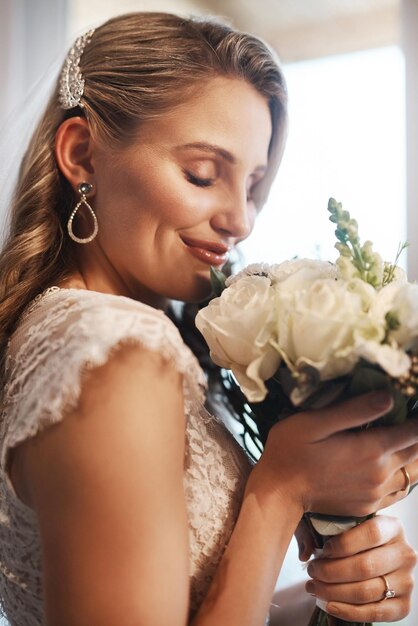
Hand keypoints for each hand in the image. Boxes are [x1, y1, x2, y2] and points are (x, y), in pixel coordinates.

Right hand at [256, 390, 417, 515]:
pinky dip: (402, 476)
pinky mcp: (367, 506)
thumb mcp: (315, 422)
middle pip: (417, 452)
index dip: (417, 418)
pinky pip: (398, 491)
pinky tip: (391, 464)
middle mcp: (379, 473)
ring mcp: (375, 493)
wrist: (278, 492)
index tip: (414, 406)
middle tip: (408, 421)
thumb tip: (388, 398)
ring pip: (411, 474)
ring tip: (403, 440)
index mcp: (371, 449)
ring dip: (412, 456)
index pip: (414, 431)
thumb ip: (354, 410)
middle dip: (416, 435)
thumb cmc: (290, 451)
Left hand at [305, 515, 416, 621]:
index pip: (371, 533)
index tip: (323, 550)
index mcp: (393, 528)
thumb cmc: (356, 541)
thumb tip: (306, 551)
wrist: (373, 561)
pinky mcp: (403, 606)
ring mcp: (406, 582)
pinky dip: (348, 611)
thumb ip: (328, 529)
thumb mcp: (349, 525)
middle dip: (331, 571)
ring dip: (334, 592)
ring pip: (366, 591)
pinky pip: (374, 612)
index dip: (344, 543)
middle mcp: (404, 555)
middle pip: (365, 566)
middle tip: (312, 571)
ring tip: (314, 587)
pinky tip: (329, 604)